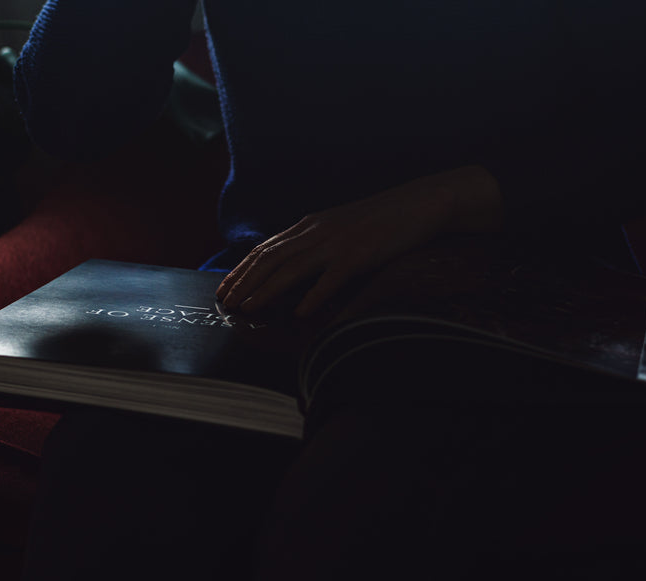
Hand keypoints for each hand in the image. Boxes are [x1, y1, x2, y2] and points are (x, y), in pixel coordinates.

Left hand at [215, 165, 502, 316]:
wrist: (420, 202)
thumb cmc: (382, 219)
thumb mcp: (341, 226)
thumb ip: (316, 243)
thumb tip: (293, 266)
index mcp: (310, 225)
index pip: (265, 249)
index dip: (241, 270)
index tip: (224, 288)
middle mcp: (317, 232)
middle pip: (270, 260)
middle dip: (244, 283)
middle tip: (225, 304)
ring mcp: (337, 243)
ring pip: (292, 269)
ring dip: (266, 291)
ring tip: (248, 310)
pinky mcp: (360, 254)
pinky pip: (331, 279)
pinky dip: (313, 297)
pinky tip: (300, 313)